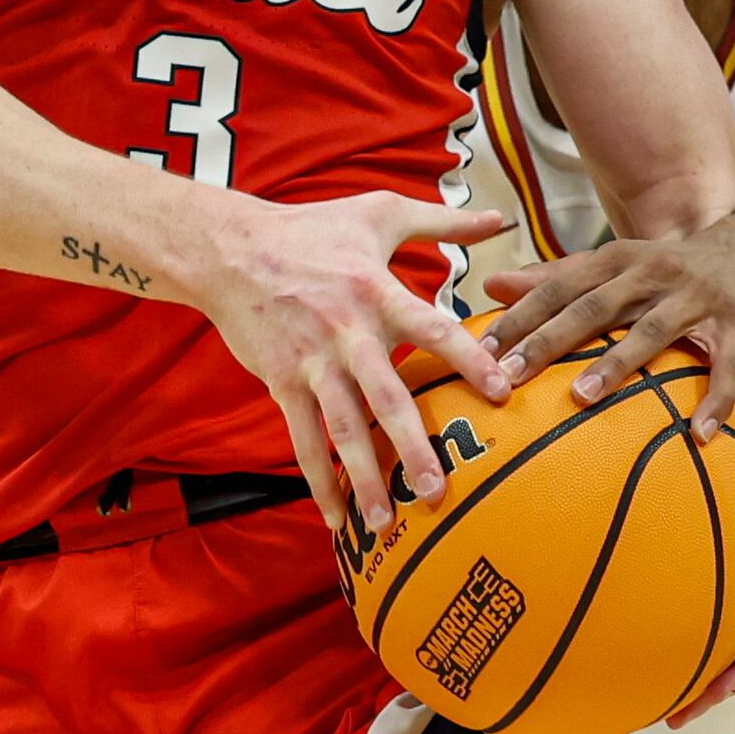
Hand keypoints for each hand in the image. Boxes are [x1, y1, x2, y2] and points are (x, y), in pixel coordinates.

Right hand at [206, 190, 507, 535]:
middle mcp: (347, 332)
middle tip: (438, 489)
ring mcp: (312, 362)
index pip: (432, 329)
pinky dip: (318, 479)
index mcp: (377, 291)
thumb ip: (443, 221)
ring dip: (363, 477)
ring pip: (342, 428)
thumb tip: (500, 217)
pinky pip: (302, 438)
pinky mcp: (282, 382)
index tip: (502, 392)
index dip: (469, 359)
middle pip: (386, 396)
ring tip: (386, 522)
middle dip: (412, 446)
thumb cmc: (313, 228)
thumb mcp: (380, 211)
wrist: (232, 250)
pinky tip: (335, 517)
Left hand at [481, 229, 734, 439]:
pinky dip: (715, 400)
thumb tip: (490, 288)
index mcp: (616, 259)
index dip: (520, 317)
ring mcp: (696, 297)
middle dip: (551, 341)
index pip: (558, 288)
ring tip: (581, 397)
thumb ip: (554, 278)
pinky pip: (727, 366)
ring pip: (651, 332)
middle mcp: (653, 271)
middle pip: (595, 307)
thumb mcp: (611, 264)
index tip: (483, 352)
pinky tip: (698, 435)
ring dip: (616, 364)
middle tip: (512, 376)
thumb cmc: (662, 269)